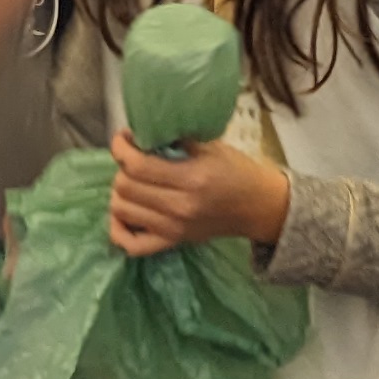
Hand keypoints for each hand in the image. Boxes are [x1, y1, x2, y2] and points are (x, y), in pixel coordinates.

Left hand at [105, 132, 291, 257]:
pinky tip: (126, 213)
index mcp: (192, 178)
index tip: (124, 137)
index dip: (121, 148)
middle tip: (134, 160)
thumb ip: (176, 140)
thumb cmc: (238, 172)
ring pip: (121, 210)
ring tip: (134, 182)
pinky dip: (119, 229)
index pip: (137, 165)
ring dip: (121, 192)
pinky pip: (131, 244)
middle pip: (125, 187)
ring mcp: (174, 228)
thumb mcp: (212, 147)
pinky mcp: (173, 242)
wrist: (260, 207)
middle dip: (122, 168)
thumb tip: (143, 134)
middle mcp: (179, 206)